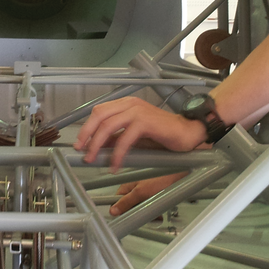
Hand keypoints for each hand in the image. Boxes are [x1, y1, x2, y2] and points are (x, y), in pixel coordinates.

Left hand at [74, 97, 204, 170]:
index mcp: (126, 104)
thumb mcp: (134, 136)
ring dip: (97, 144)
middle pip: (99, 115)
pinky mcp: (146, 122)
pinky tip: (115, 165)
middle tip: (82, 151)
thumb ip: (117, 137)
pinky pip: (125, 139)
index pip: (99, 111)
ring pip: (108, 126)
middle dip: (87, 134)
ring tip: (94, 159)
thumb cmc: (163, 134)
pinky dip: (117, 154)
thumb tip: (99, 145)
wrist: (188, 133)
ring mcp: (138, 111)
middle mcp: (130, 104)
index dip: (86, 127)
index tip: (80, 143)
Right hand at [110, 172, 188, 215]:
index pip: (117, 201)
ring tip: (155, 214)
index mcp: (127, 186)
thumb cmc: (161, 178)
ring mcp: (143, 192)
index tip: (125, 218)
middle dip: (137, 213)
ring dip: (147, 213)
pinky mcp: (152, 195)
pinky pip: (149, 207)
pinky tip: (159, 213)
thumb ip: (126, 202)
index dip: (121, 211)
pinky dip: (153, 211)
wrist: (179, 175)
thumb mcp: (141, 193)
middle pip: (129, 207)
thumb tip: (113, 210)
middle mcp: (134, 188)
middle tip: (144, 215)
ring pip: (140, 208)